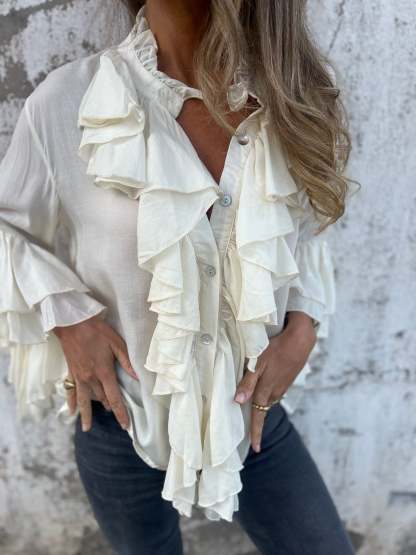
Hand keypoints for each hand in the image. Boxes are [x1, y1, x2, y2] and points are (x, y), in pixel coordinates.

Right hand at [53, 314, 137, 431]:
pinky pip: (70, 391)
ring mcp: (79, 377)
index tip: (125, 425)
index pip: (115, 398)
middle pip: (102, 399)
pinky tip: (71, 411)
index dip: (121, 413)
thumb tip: (138, 377)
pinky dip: (71, 402)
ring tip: (87, 427)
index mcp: (104, 372)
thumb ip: (127, 361)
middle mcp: (90, 378)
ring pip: (85, 400)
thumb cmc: (97, 331)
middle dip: (109, 407)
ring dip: (87, 414)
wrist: (73, 323)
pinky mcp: (71, 372)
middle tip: (116, 414)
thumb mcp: (117, 343)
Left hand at [234, 313, 316, 452]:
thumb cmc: (276, 348)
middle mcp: (275, 392)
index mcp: (266, 390)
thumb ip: (248, 382)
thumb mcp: (258, 363)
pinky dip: (268, 391)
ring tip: (254, 407)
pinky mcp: (288, 379)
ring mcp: (283, 386)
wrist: (301, 339)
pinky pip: (275, 390)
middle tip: (250, 430)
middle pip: (262, 409)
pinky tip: (265, 385)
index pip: (259, 416)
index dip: (256, 433)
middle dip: (257, 419)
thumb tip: (238, 401)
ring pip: (269, 399)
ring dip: (262, 403)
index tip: (256, 449)